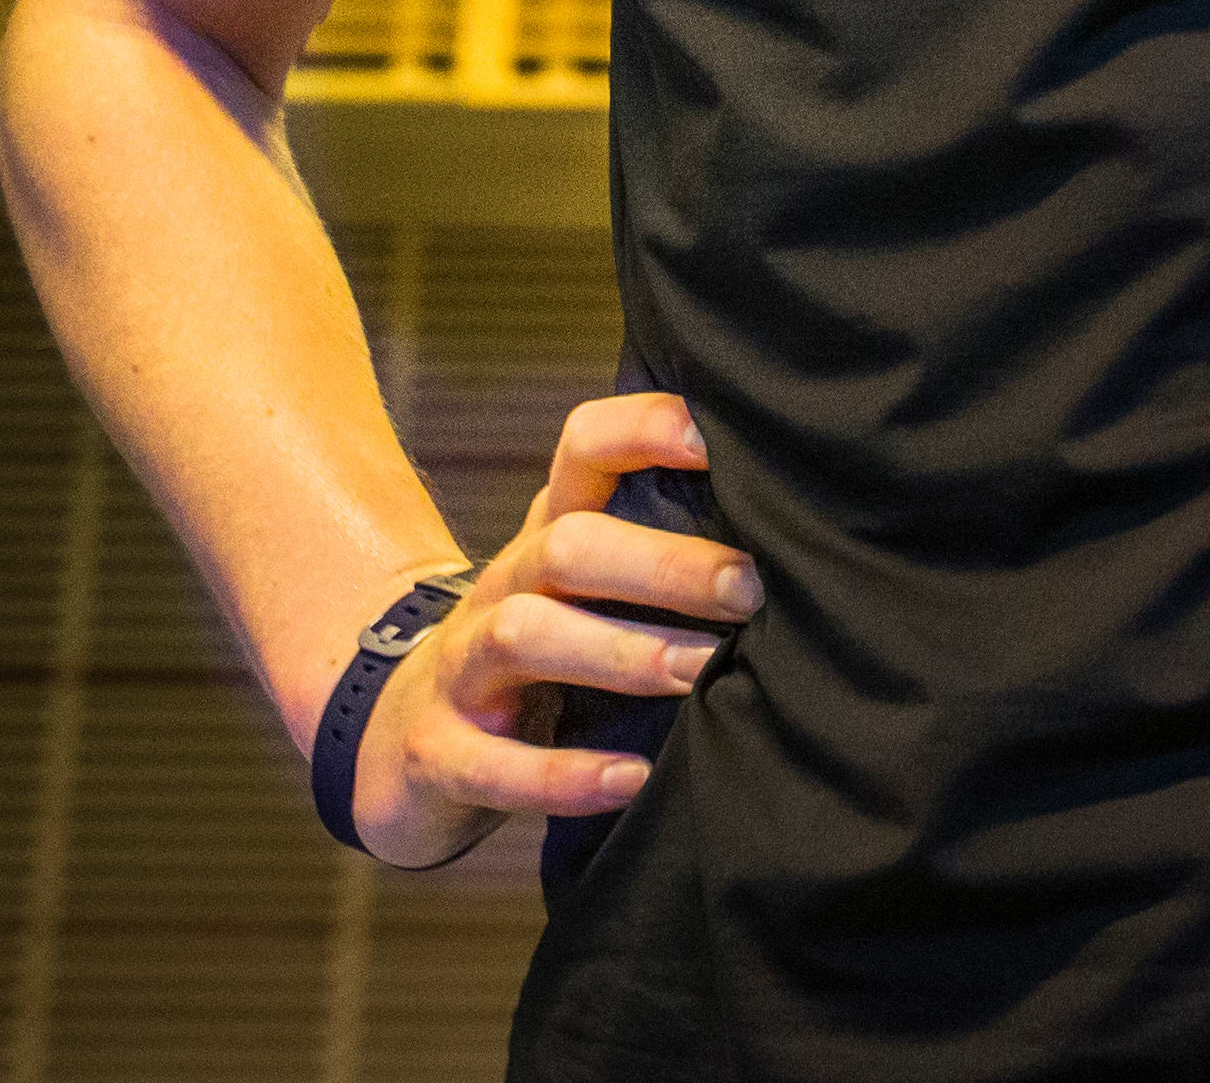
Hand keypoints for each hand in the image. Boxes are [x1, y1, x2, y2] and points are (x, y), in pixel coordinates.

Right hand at [345, 393, 764, 867]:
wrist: (401, 737)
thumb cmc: (543, 653)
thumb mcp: (589, 590)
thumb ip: (670, 552)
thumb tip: (808, 533)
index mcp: (548, 533)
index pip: (585, 447)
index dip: (646, 427)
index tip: (723, 437)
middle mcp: (504, 586)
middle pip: (567, 545)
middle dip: (662, 563)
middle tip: (749, 589)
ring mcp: (460, 668)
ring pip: (524, 636)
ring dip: (621, 654)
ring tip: (701, 675)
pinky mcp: (437, 753)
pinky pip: (491, 764)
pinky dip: (562, 777)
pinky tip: (631, 782)